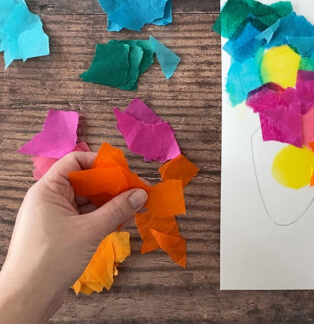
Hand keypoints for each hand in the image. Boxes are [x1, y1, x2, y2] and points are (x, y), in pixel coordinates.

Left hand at [0, 152, 147, 322]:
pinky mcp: (61, 232)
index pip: (75, 161)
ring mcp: (55, 216)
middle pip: (85, 181)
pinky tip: (122, 222)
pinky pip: (86, 217)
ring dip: (110, 203)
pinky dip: (103, 217)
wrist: (28, 296)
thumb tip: (142, 193)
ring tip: (135, 208)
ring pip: (88, 201)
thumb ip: (118, 209)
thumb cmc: (53, 258)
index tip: (124, 171)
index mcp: (48, 190)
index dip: (100, 162)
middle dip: (111, 186)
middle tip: (137, 191)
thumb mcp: (90, 230)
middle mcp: (50, 199)